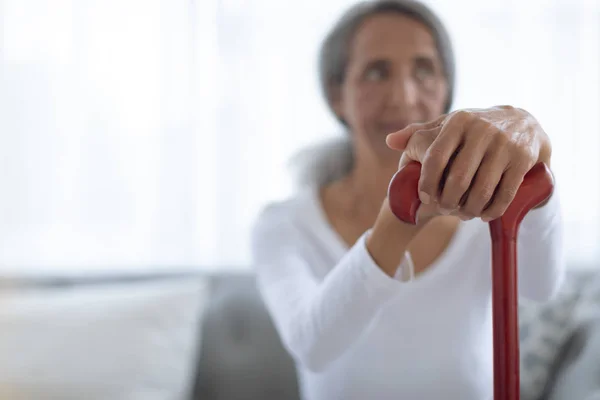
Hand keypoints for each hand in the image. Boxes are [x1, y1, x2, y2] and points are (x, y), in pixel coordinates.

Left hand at [386, 106, 551, 221]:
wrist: (524, 123)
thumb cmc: (474, 129)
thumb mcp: (448, 125)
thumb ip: (418, 133)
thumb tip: (390, 142)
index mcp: (457, 121)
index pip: (435, 157)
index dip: (427, 183)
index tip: (425, 198)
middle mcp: (481, 129)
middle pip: (458, 179)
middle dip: (448, 201)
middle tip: (446, 209)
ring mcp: (505, 144)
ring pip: (481, 190)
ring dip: (470, 210)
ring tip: (464, 214)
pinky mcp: (523, 158)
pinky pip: (505, 193)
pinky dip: (492, 210)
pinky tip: (484, 215)